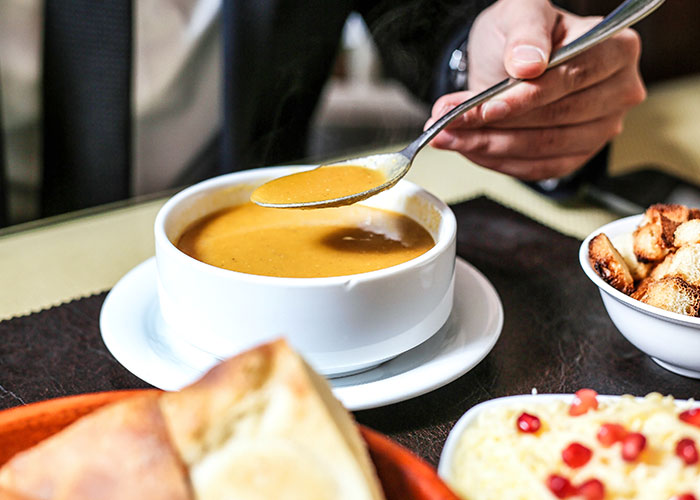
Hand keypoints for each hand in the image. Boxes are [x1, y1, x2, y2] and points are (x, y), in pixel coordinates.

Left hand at [425, 0, 645, 180]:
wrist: (508, 59)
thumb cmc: (522, 33)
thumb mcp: (520, 13)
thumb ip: (525, 33)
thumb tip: (528, 64)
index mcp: (616, 48)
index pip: (571, 79)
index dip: (525, 97)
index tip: (485, 105)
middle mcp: (618, 91)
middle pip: (557, 118)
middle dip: (497, 124)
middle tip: (451, 121)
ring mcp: (601, 128)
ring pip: (543, 148)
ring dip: (489, 146)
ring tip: (448, 135)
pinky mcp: (577, 155)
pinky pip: (538, 169)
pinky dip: (498, 161)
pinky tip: (470, 149)